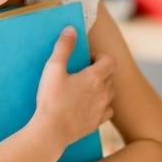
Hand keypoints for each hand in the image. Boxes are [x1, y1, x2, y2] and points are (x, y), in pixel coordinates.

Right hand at [34, 26, 114, 148]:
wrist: (50, 132)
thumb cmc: (50, 99)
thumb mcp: (53, 68)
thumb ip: (63, 47)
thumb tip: (71, 30)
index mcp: (95, 77)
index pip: (110, 60)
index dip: (99, 56)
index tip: (85, 60)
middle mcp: (103, 93)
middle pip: (110, 75)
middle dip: (99, 70)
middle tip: (82, 73)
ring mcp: (102, 109)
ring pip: (110, 93)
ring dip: (102, 87)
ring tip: (84, 88)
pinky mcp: (97, 123)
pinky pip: (108, 110)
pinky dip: (102, 105)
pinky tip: (89, 105)